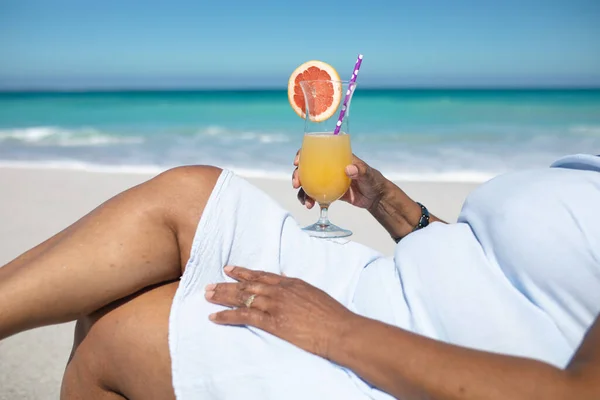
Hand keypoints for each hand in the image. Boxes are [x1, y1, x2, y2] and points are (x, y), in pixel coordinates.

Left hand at [205, 266, 358, 358]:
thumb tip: (285, 280)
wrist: (338, 329)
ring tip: (207, 296)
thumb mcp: (313, 293)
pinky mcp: (272, 322)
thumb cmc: (331, 314)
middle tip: (210, 284)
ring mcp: (274, 305)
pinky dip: (227, 316)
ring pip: (241, 297)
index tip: (229, 269)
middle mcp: (279, 291)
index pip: (261, 275)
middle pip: (247, 285)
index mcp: (290, 283)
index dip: (243, 272)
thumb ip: (297, 288)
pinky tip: (215, 317)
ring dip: (222, 297)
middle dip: (226, 284)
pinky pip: (244, 316)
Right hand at [292, 150, 386, 209]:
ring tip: (305, 202)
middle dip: (297, 175)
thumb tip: (348, 169)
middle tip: (297, 184)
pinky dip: (309, 200)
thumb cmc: (374, 181)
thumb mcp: (368, 174)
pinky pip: (314, 195)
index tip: (297, 162)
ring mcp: (327, 181)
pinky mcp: (328, 193)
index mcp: (336, 158)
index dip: (302, 154)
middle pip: (306, 168)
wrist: (376, 198)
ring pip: (308, 183)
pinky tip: (310, 205)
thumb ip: (361, 170)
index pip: (315, 151)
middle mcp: (328, 168)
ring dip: (302, 191)